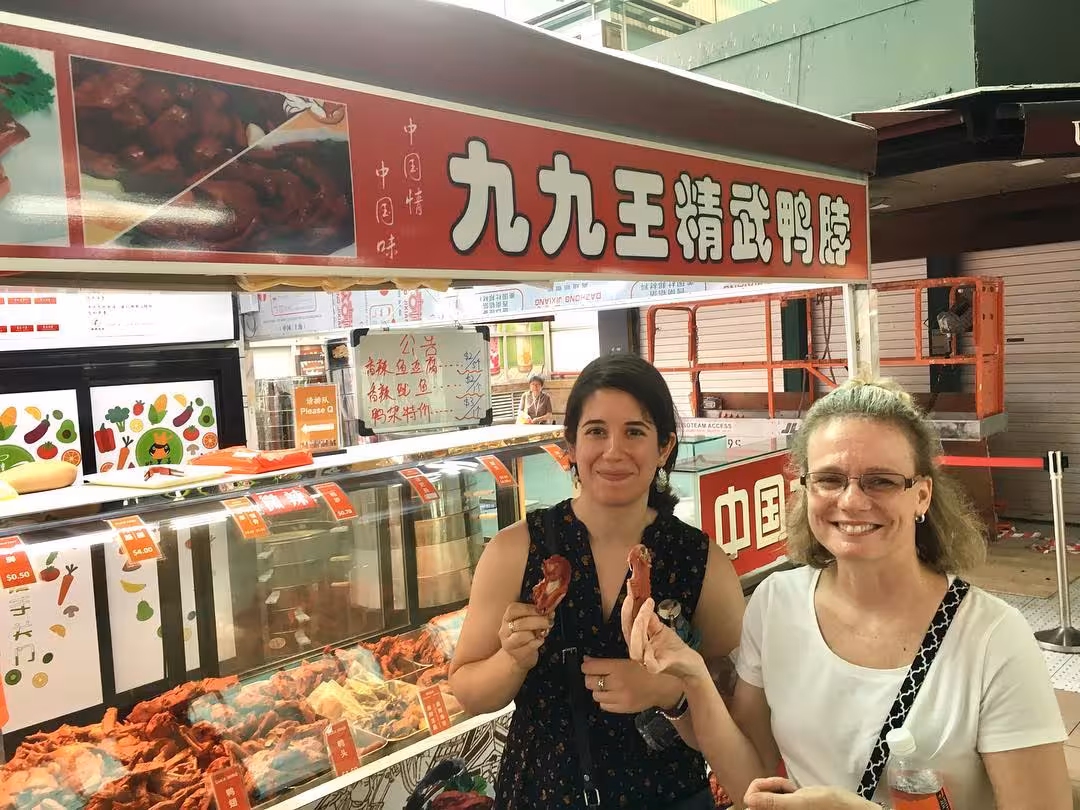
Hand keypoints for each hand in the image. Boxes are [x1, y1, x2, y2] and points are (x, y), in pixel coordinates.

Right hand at [499, 602, 551, 673]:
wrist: (517, 656)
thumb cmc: (525, 635)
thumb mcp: (528, 622)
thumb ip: (538, 615)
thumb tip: (550, 611)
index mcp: (507, 618)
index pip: (513, 609)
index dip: (528, 608)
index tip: (542, 609)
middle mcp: (505, 630)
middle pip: (520, 623)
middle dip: (538, 621)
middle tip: (549, 621)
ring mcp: (509, 644)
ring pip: (523, 635)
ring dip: (537, 633)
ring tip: (544, 632)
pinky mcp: (516, 655)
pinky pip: (530, 646)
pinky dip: (538, 642)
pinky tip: (540, 640)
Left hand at [581, 656, 680, 713]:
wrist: (662, 686)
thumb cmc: (645, 669)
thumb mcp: (627, 660)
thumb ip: (606, 662)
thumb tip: (587, 660)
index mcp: (618, 667)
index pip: (590, 667)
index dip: (586, 666)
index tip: (588, 665)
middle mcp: (617, 683)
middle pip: (590, 682)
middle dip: (591, 678)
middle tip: (596, 675)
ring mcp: (619, 698)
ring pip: (595, 695)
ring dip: (598, 690)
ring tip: (606, 685)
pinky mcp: (623, 709)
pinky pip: (604, 706)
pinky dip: (605, 700)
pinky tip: (612, 694)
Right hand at [624, 597, 708, 683]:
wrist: (689, 663)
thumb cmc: (673, 647)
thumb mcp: (660, 629)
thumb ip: (649, 619)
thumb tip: (643, 603)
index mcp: (638, 642)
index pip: (628, 625)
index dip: (626, 610)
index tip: (629, 595)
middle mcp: (640, 653)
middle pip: (628, 635)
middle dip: (629, 616)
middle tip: (633, 599)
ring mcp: (648, 662)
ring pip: (636, 649)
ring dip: (637, 630)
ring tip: (643, 615)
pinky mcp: (661, 667)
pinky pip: (651, 665)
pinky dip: (648, 657)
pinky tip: (649, 646)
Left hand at [745, 778, 877, 809]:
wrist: (850, 808)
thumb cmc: (828, 805)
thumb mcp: (799, 802)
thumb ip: (773, 802)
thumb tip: (748, 800)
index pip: (751, 802)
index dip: (756, 790)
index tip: (767, 785)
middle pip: (758, 796)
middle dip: (770, 787)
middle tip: (786, 787)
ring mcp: (785, 808)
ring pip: (768, 793)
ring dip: (779, 786)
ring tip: (794, 789)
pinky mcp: (790, 805)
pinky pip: (779, 794)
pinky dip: (785, 788)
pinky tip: (796, 790)